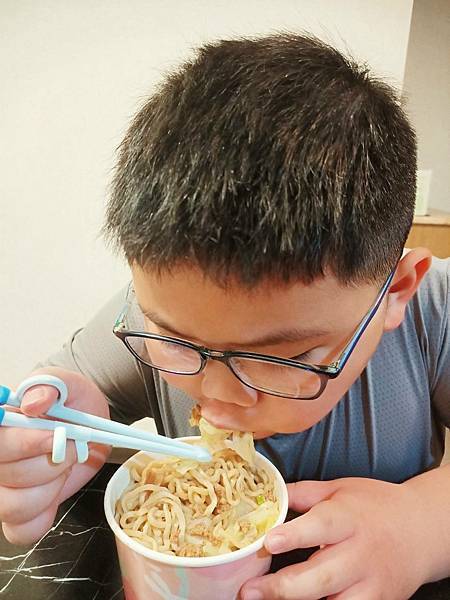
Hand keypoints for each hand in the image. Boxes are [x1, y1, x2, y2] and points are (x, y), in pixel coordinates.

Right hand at [0, 367, 109, 544]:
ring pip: (14, 506)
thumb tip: (34, 403)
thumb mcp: (66, 384)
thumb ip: (49, 386)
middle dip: (51, 463)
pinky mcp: (19, 513)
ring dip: (52, 487)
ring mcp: (4, 488)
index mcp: (1, 427)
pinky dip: (46, 513)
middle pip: (8, 475)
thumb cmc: (71, 403)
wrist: (90, 423)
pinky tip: (56, 491)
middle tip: (73, 446)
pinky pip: (23, 530)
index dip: (26, 444)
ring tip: (65, 466)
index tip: (55, 436)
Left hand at [241, 477, 431, 599]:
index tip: (270, 541)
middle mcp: (360, 553)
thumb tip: (270, 495)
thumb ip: (304, 493)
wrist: (421, 529)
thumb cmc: (376, 505)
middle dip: (282, 587)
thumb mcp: (341, 489)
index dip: (295, 535)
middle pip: (321, 576)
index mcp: (349, 518)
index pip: (320, 526)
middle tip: (248, 591)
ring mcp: (371, 583)